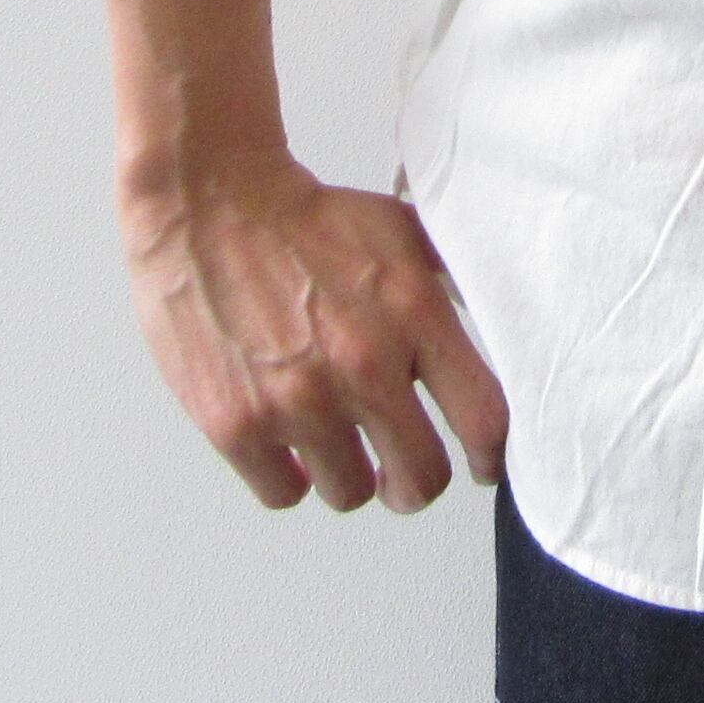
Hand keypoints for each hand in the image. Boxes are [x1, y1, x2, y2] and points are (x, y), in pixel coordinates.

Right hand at [119, 153, 509, 512]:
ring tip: (332, 432)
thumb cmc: (309, 220)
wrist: (211, 209)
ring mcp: (298, 402)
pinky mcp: (238, 427)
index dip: (491, 455)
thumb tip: (490, 321)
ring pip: (351, 493)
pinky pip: (285, 493)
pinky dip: (288, 472)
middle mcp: (363, 365)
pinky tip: (286, 432)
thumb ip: (448, 283)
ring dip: (347, 471)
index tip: (482, 464)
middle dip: (414, 480)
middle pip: (421, 480)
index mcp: (414, 314)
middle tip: (401, 467)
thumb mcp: (400, 231)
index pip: (484, 418)